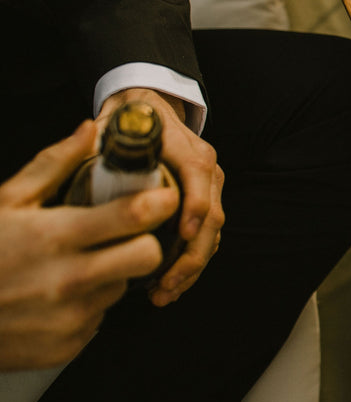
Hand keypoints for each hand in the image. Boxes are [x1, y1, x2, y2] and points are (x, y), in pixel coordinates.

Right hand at [0, 120, 177, 369]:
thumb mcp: (5, 202)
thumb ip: (53, 165)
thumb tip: (91, 132)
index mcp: (54, 237)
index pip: (134, 217)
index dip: (159, 202)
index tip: (162, 196)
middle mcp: (67, 280)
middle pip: (148, 256)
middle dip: (146, 241)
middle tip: (126, 235)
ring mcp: (69, 318)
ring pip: (123, 287)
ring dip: (111, 274)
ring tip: (74, 266)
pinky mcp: (67, 347)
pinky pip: (100, 318)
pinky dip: (88, 305)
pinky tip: (57, 297)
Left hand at [97, 89, 223, 307]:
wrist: (151, 108)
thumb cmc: (132, 121)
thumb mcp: (116, 125)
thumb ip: (101, 137)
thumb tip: (86, 142)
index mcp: (187, 149)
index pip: (198, 176)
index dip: (193, 207)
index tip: (181, 235)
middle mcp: (205, 168)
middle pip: (212, 215)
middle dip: (192, 255)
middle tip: (165, 285)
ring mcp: (208, 186)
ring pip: (213, 231)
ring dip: (192, 266)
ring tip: (164, 293)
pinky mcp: (205, 201)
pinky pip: (206, 236)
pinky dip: (192, 262)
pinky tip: (171, 284)